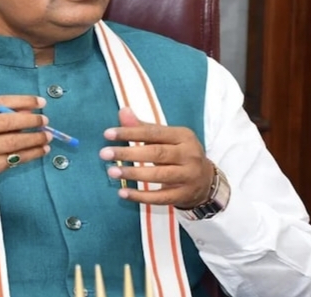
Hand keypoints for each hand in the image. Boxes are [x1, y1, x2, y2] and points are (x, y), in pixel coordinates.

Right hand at [0, 95, 51, 199]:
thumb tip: (28, 112)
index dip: (20, 101)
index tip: (39, 102)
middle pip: (3, 122)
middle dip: (28, 121)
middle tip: (44, 121)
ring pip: (9, 142)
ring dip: (32, 139)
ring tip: (46, 136)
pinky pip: (10, 160)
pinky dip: (28, 155)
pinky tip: (40, 151)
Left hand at [99, 107, 213, 208]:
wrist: (206, 180)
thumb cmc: (178, 153)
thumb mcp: (166, 137)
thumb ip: (143, 127)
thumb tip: (123, 112)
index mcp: (183, 136)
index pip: (153, 133)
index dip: (130, 132)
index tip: (107, 134)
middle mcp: (189, 155)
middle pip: (156, 153)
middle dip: (128, 153)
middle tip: (105, 154)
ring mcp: (189, 176)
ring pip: (158, 175)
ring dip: (133, 174)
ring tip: (111, 172)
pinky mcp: (184, 195)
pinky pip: (160, 197)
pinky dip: (141, 196)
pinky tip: (123, 193)